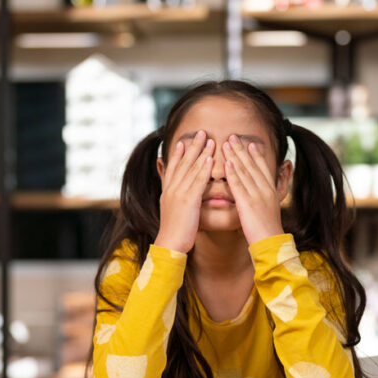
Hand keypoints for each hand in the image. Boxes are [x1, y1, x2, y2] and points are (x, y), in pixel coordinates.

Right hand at [154, 130, 213, 252]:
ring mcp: (179, 193)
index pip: (172, 168)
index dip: (178, 154)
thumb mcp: (171, 212)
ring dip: (201, 152)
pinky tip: (210, 159)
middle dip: (192, 146)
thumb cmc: (174, 232)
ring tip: (210, 139)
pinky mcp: (188, 201)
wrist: (169, 244)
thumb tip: (176, 195)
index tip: (184, 141)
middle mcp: (172, 189)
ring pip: (191, 168)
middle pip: (182, 163)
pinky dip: (203, 169)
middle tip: (201, 132)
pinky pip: (197, 181)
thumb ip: (174, 200)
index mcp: (167, 191)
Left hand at [222, 135, 285, 244]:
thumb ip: (264, 200)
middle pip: (253, 165)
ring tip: (226, 143)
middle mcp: (265, 190)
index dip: (256, 155)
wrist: (272, 243)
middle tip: (233, 136)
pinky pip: (239, 185)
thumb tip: (260, 196)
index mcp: (271, 191)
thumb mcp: (270, 211)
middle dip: (242, 150)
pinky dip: (233, 173)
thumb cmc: (268, 231)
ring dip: (235, 156)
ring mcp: (257, 195)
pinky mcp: (248, 203)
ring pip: (245, 171)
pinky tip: (227, 163)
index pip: (263, 168)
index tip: (250, 143)